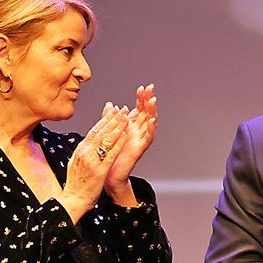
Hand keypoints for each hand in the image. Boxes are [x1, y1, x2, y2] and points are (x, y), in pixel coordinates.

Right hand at [57, 107, 128, 223]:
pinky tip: (125, 136)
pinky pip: (111, 153)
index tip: (112, 112)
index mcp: (80, 150)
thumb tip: (86, 144)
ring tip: (125, 118)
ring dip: (117, 127)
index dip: (104, 120)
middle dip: (112, 119)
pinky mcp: (100, 170)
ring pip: (106, 139)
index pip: (93, 131)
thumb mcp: (75, 163)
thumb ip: (81, 153)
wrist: (73, 199)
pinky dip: (118, 143)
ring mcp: (92, 160)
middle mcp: (85, 152)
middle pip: (100, 132)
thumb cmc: (76, 184)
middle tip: (121, 110)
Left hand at [103, 84, 158, 205]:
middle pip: (146, 113)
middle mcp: (137, 132)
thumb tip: (111, 104)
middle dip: (148, 100)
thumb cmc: (110, 155)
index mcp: (131, 127)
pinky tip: (152, 120)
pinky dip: (151, 128)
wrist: (109, 174)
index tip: (141, 88)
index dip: (141, 98)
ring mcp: (140, 140)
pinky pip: (148, 137)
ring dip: (152, 111)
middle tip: (150, 89)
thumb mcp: (109, 132)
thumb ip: (110, 117)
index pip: (139, 109)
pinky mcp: (140, 148)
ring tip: (153, 100)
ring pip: (150, 123)